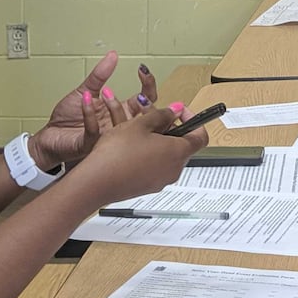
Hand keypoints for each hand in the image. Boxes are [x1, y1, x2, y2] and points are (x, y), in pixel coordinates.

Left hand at [29, 51, 163, 170]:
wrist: (49, 136)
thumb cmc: (67, 118)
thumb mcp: (85, 91)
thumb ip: (100, 75)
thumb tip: (113, 55)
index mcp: (120, 111)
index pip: (145, 100)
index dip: (148, 85)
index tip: (142, 70)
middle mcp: (118, 125)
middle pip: (145, 117)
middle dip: (145, 103)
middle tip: (137, 92)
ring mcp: (106, 136)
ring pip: (123, 125)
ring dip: (114, 105)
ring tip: (103, 92)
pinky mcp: (90, 144)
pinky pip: (95, 130)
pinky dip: (89, 113)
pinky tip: (84, 100)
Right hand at [71, 100, 208, 205]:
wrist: (95, 182)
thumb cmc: (117, 153)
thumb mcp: (140, 124)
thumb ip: (163, 114)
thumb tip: (176, 110)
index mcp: (178, 152)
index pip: (201, 136)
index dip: (194, 121)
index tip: (180, 112)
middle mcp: (174, 169)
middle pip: (183, 146)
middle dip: (171, 130)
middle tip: (154, 120)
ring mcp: (161, 181)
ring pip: (167, 157)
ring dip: (158, 143)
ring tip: (139, 133)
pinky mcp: (148, 187)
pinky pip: (155, 168)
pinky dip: (149, 156)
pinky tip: (130, 150)